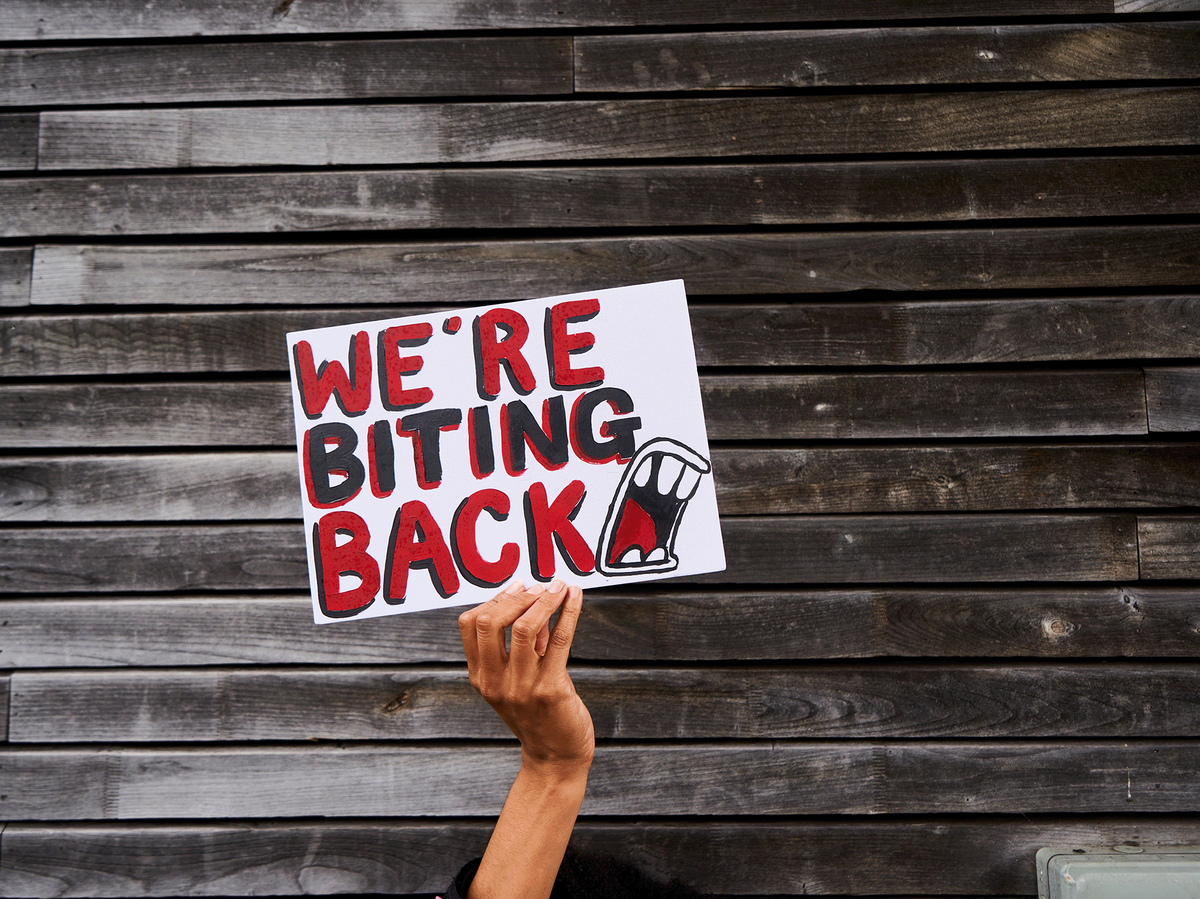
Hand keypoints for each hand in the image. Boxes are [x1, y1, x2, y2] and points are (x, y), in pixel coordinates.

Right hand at [459, 579, 594, 770]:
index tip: (519, 585)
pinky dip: (569, 612)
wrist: (556, 757)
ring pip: (524, 627)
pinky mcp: (550, 690)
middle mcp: (495, 682)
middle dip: (517, 596)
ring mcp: (521, 687)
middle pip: (490, 621)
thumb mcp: (516, 679)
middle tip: (541, 586)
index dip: (495, 598)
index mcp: (480, 677)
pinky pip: (560, 640)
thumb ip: (521, 644)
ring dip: (544, 599)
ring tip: (560, 586)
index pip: (470, 624)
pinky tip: (575, 596)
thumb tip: (534, 597)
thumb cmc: (538, 713)